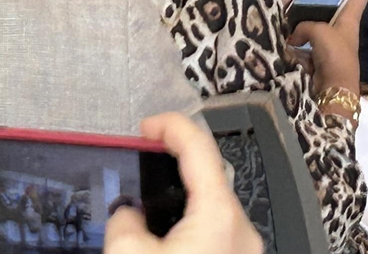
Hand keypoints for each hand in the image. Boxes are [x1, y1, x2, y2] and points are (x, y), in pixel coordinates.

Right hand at [104, 113, 261, 253]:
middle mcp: (241, 227)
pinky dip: (190, 225)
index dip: (171, 126)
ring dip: (182, 200)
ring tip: (146, 206)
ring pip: (212, 207)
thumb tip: (128, 213)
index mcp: (219, 214)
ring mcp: (244, 248)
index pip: (200, 148)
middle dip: (175, 165)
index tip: (146, 126)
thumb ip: (123, 221)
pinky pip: (215, 233)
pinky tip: (164, 237)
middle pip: (208, 177)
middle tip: (142, 162)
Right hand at [287, 0, 364, 99]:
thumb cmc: (334, 56)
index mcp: (350, 18)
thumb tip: (294, 36)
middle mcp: (341, 26)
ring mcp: (328, 40)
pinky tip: (284, 23)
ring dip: (306, 10)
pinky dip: (297, 30)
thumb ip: (304, 25)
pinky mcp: (315, 53)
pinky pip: (305, 35)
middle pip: (334, 2)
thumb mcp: (320, 32)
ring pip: (317, 18)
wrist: (331, 91)